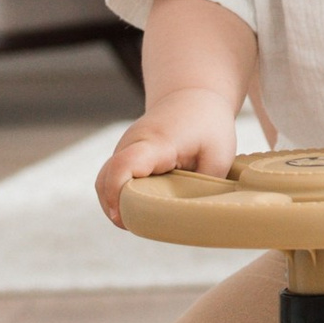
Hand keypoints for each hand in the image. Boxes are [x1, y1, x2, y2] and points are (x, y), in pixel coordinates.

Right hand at [96, 105, 237, 226]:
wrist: (193, 96)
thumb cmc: (209, 126)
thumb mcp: (218, 157)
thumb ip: (203, 189)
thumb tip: (190, 219)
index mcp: (156, 142)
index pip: (124, 166)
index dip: (118, 193)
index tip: (123, 216)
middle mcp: (132, 144)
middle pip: (106, 179)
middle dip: (115, 207)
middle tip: (138, 226)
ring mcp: (125, 149)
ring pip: (105, 182)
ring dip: (116, 204)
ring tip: (140, 221)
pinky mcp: (125, 155)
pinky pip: (112, 180)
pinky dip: (119, 196)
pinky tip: (139, 209)